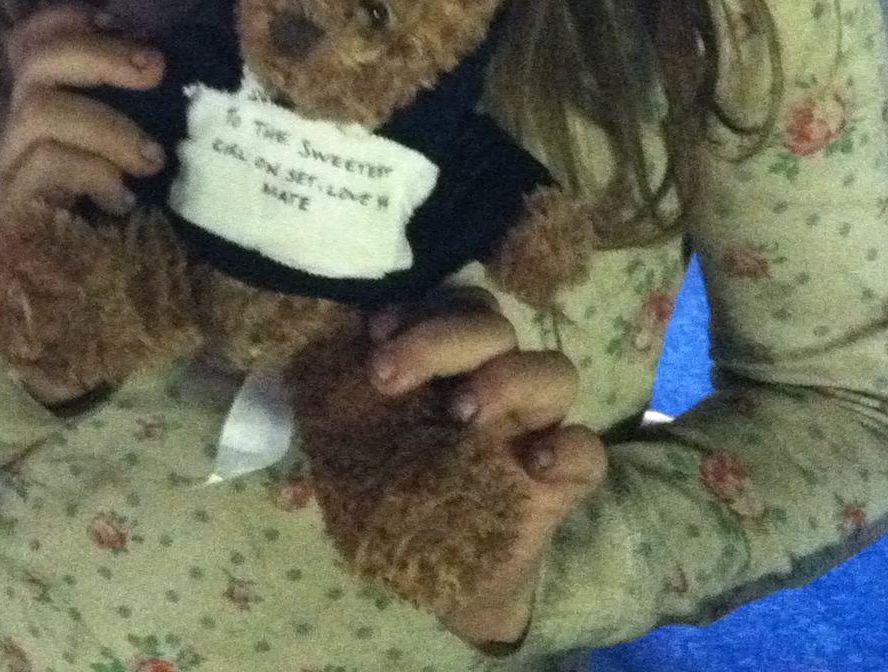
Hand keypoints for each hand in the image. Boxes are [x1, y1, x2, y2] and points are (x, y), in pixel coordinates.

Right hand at [0, 5, 167, 220]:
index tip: (120, 22)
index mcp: (48, 108)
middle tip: (155, 70)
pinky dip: (92, 170)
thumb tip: (178, 58)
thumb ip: (143, 108)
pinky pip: (46, 166)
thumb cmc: (131, 224)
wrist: (100, 311)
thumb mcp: (140, 153)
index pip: (30, 41)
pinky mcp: (12, 214)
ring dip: (105, 124)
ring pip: (38, 112)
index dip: (68, 20)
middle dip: (98, 54)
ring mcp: (10, 174)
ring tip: (152, 159)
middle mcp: (19, 134)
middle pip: (35, 63)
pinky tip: (122, 197)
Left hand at [367, 292, 607, 647]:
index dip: (417, 309)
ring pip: (553, 370)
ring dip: (505, 377)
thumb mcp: (351, 460)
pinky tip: (530, 463)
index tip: (374, 334)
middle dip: (440, 338)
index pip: (451, 306)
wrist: (440, 581)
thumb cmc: (394, 503)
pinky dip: (566, 448)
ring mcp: (535, 429)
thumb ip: (336, 422)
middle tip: (388, 375)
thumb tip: (299, 418)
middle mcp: (496, 384)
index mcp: (448, 368)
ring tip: (459, 413)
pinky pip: (588, 451)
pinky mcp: (564, 481)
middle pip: (493, 326)